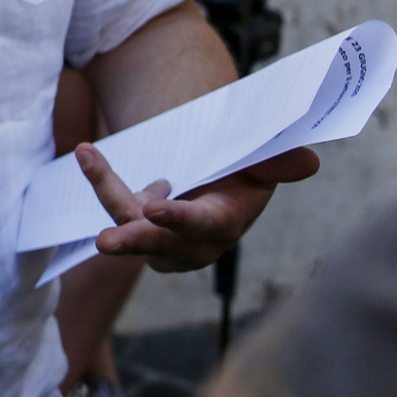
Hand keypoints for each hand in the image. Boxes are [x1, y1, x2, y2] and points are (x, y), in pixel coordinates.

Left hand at [77, 142, 317, 271]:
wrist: (221, 175)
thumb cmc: (245, 168)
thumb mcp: (262, 162)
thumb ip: (279, 162)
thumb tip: (309, 160)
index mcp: (225, 223)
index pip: (202, 226)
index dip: (179, 220)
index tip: (154, 208)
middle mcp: (192, 242)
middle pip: (161, 244)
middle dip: (134, 241)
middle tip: (105, 242)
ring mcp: (163, 240)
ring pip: (131, 225)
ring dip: (107, 192)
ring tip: (88, 156)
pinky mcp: (140, 228)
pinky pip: (117, 206)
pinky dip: (101, 178)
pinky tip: (88, 152)